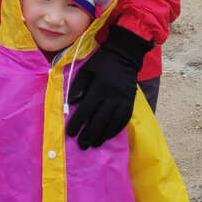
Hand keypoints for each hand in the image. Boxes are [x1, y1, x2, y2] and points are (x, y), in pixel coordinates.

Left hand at [66, 26, 152, 150]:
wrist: (125, 56)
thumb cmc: (102, 63)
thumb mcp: (86, 69)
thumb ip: (77, 86)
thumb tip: (71, 103)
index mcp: (100, 87)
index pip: (87, 109)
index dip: (78, 122)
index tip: (70, 133)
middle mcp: (113, 96)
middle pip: (100, 120)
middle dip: (90, 134)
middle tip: (82, 145)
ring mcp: (124, 101)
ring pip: (112, 123)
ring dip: (102, 136)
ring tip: (93, 144)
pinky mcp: (131, 104)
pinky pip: (123, 121)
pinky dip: (114, 131)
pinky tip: (107, 137)